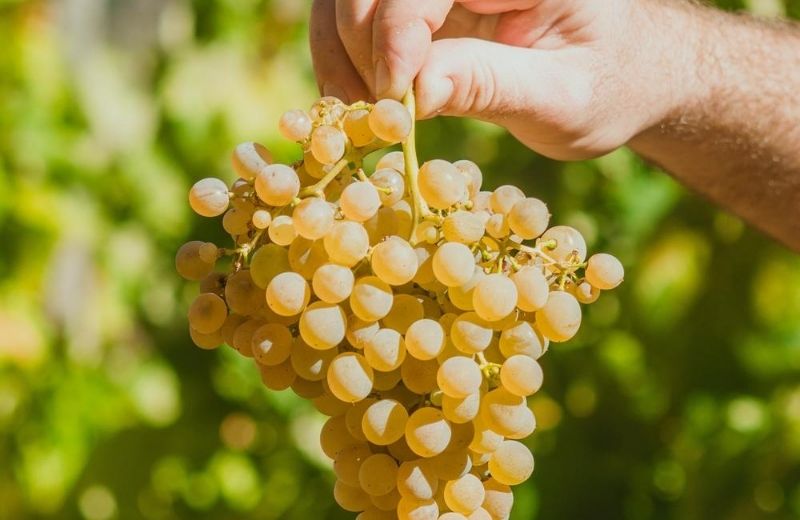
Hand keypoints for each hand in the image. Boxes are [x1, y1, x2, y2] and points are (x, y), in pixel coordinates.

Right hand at [309, 0, 691, 159]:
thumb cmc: (610, 86)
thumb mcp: (562, 98)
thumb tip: (411, 92)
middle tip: (374, 109)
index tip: (393, 104)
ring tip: (360, 109)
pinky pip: (363, 14)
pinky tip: (359, 98)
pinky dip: (345, 54)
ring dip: (341, 48)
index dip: (395, 36)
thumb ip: (489, 86)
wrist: (626, 74)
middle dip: (360, 40)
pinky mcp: (428, 4)